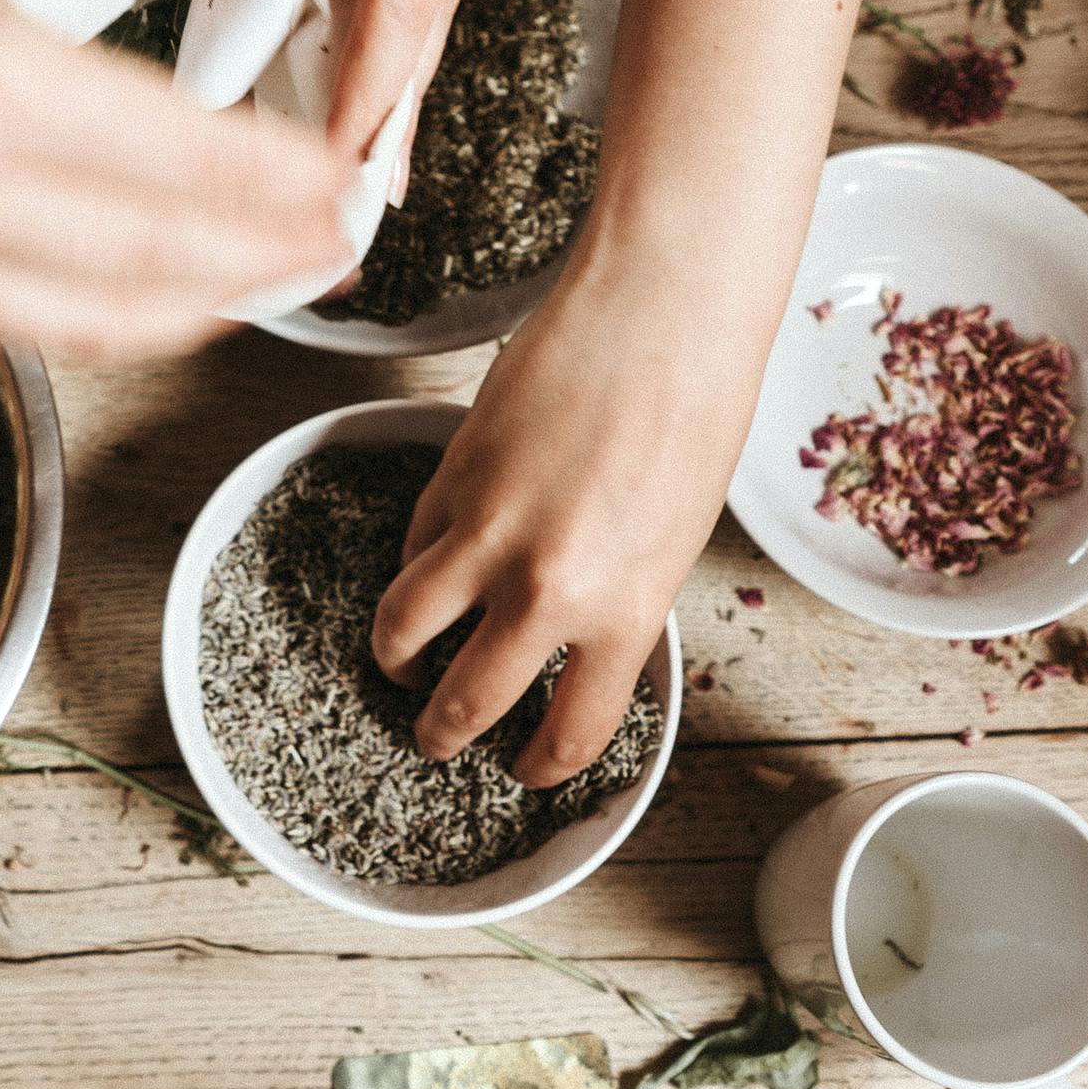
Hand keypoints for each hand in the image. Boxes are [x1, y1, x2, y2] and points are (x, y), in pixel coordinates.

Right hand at [0, 0, 359, 361]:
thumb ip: (88, 91)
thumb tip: (212, 161)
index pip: (174, 159)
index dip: (275, 189)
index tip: (342, 187)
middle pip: (145, 258)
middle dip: (263, 263)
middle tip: (338, 251)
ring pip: (84, 315)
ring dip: (196, 308)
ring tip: (271, 286)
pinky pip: (8, 321)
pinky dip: (99, 316)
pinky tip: (156, 297)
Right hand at [370, 275, 748, 785]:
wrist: (658, 319)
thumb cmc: (690, 418)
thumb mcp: (671, 545)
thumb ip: (613, 607)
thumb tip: (560, 645)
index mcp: (625, 615)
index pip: (569, 734)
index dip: (539, 768)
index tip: (524, 769)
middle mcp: (549, 587)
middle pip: (468, 702)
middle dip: (444, 734)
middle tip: (436, 738)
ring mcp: (488, 531)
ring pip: (404, 629)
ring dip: (397, 659)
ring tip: (403, 663)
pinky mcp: (449, 476)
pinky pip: (410, 547)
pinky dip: (413, 568)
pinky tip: (430, 569)